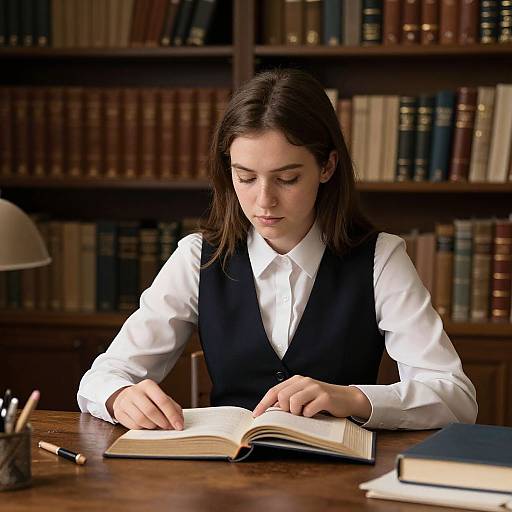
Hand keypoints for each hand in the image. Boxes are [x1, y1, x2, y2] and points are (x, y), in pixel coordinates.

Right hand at [106, 379, 183, 429]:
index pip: (162, 401)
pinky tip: (146, 425)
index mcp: (148, 385)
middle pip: (151, 411)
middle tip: (168, 427)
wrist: (125, 396)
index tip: (179, 426)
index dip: (172, 415)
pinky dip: (143, 428)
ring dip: (152, 426)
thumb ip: (172, 407)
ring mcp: (125, 402)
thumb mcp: (160, 397)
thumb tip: (179, 422)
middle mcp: (135, 391)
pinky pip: (133, 426)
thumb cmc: (147, 398)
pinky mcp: (119, 412)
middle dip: (162, 422)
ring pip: (141, 420)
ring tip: (157, 426)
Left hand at [252, 375, 371, 419]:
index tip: (256, 416)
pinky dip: (308, 416)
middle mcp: (304, 381)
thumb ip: (288, 401)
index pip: (274, 391)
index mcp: (296, 381)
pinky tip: (314, 414)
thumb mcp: (303, 397)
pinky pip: (308, 410)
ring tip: (304, 415)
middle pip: (281, 397)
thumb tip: (270, 412)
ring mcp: (315, 388)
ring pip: (293, 402)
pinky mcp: (325, 397)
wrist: (346, 398)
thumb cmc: (321, 400)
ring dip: (296, 414)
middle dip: (284, 410)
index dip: (263, 404)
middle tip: (293, 415)